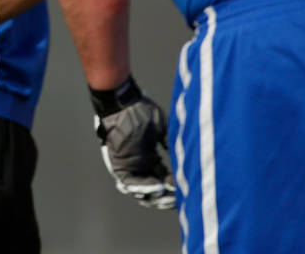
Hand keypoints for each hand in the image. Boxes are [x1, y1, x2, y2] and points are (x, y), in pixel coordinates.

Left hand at [90, 77, 175, 209]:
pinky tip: (159, 188)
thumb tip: (184, 155)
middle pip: (153, 186)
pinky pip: (130, 181)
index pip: (162, 175)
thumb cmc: (141, 111)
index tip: (185, 190)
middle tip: (178, 199)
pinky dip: (144, 187)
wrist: (122, 103)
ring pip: (141, 188)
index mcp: (148, 155)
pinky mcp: (119, 163)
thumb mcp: (161, 128)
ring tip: (170, 197)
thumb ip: (169, 142)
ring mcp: (129, 164)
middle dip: (165, 196)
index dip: (173, 184)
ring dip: (156, 194)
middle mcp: (139, 162)